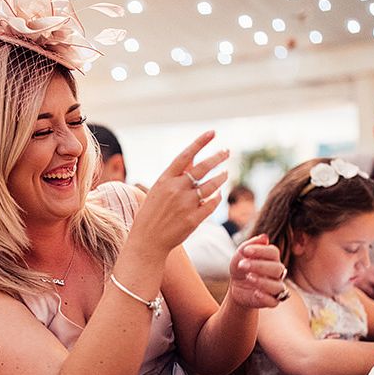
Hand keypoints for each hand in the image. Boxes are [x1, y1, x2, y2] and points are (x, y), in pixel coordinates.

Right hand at [130, 131, 228, 255]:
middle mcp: (176, 189)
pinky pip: (212, 203)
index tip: (213, 132)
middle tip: (226, 152)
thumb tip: (193, 159)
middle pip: (203, 168)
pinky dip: (217, 197)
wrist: (147, 242)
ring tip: (225, 173)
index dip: (200, 142)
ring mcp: (186, 204)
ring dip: (221, 177)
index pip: (186, 155)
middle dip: (218, 157)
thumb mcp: (158, 191)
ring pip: (212, 185)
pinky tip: (218, 194)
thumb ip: (176, 175)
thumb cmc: (151, 215)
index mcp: (165, 180)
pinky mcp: (194, 219)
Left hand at [228, 234, 287, 308]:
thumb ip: (250, 245)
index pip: (273, 252)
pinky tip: (255, 293)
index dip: (261, 251)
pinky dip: (265, 297)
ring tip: (248, 277)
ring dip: (262, 281)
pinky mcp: (271, 301)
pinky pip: (274, 301)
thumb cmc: (241, 268)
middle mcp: (277, 273)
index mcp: (272, 259)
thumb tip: (264, 237)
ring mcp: (275, 288)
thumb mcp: (241, 255)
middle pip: (277, 268)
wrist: (236, 287)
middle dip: (259, 265)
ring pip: (277, 286)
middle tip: (242, 265)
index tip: (246, 251)